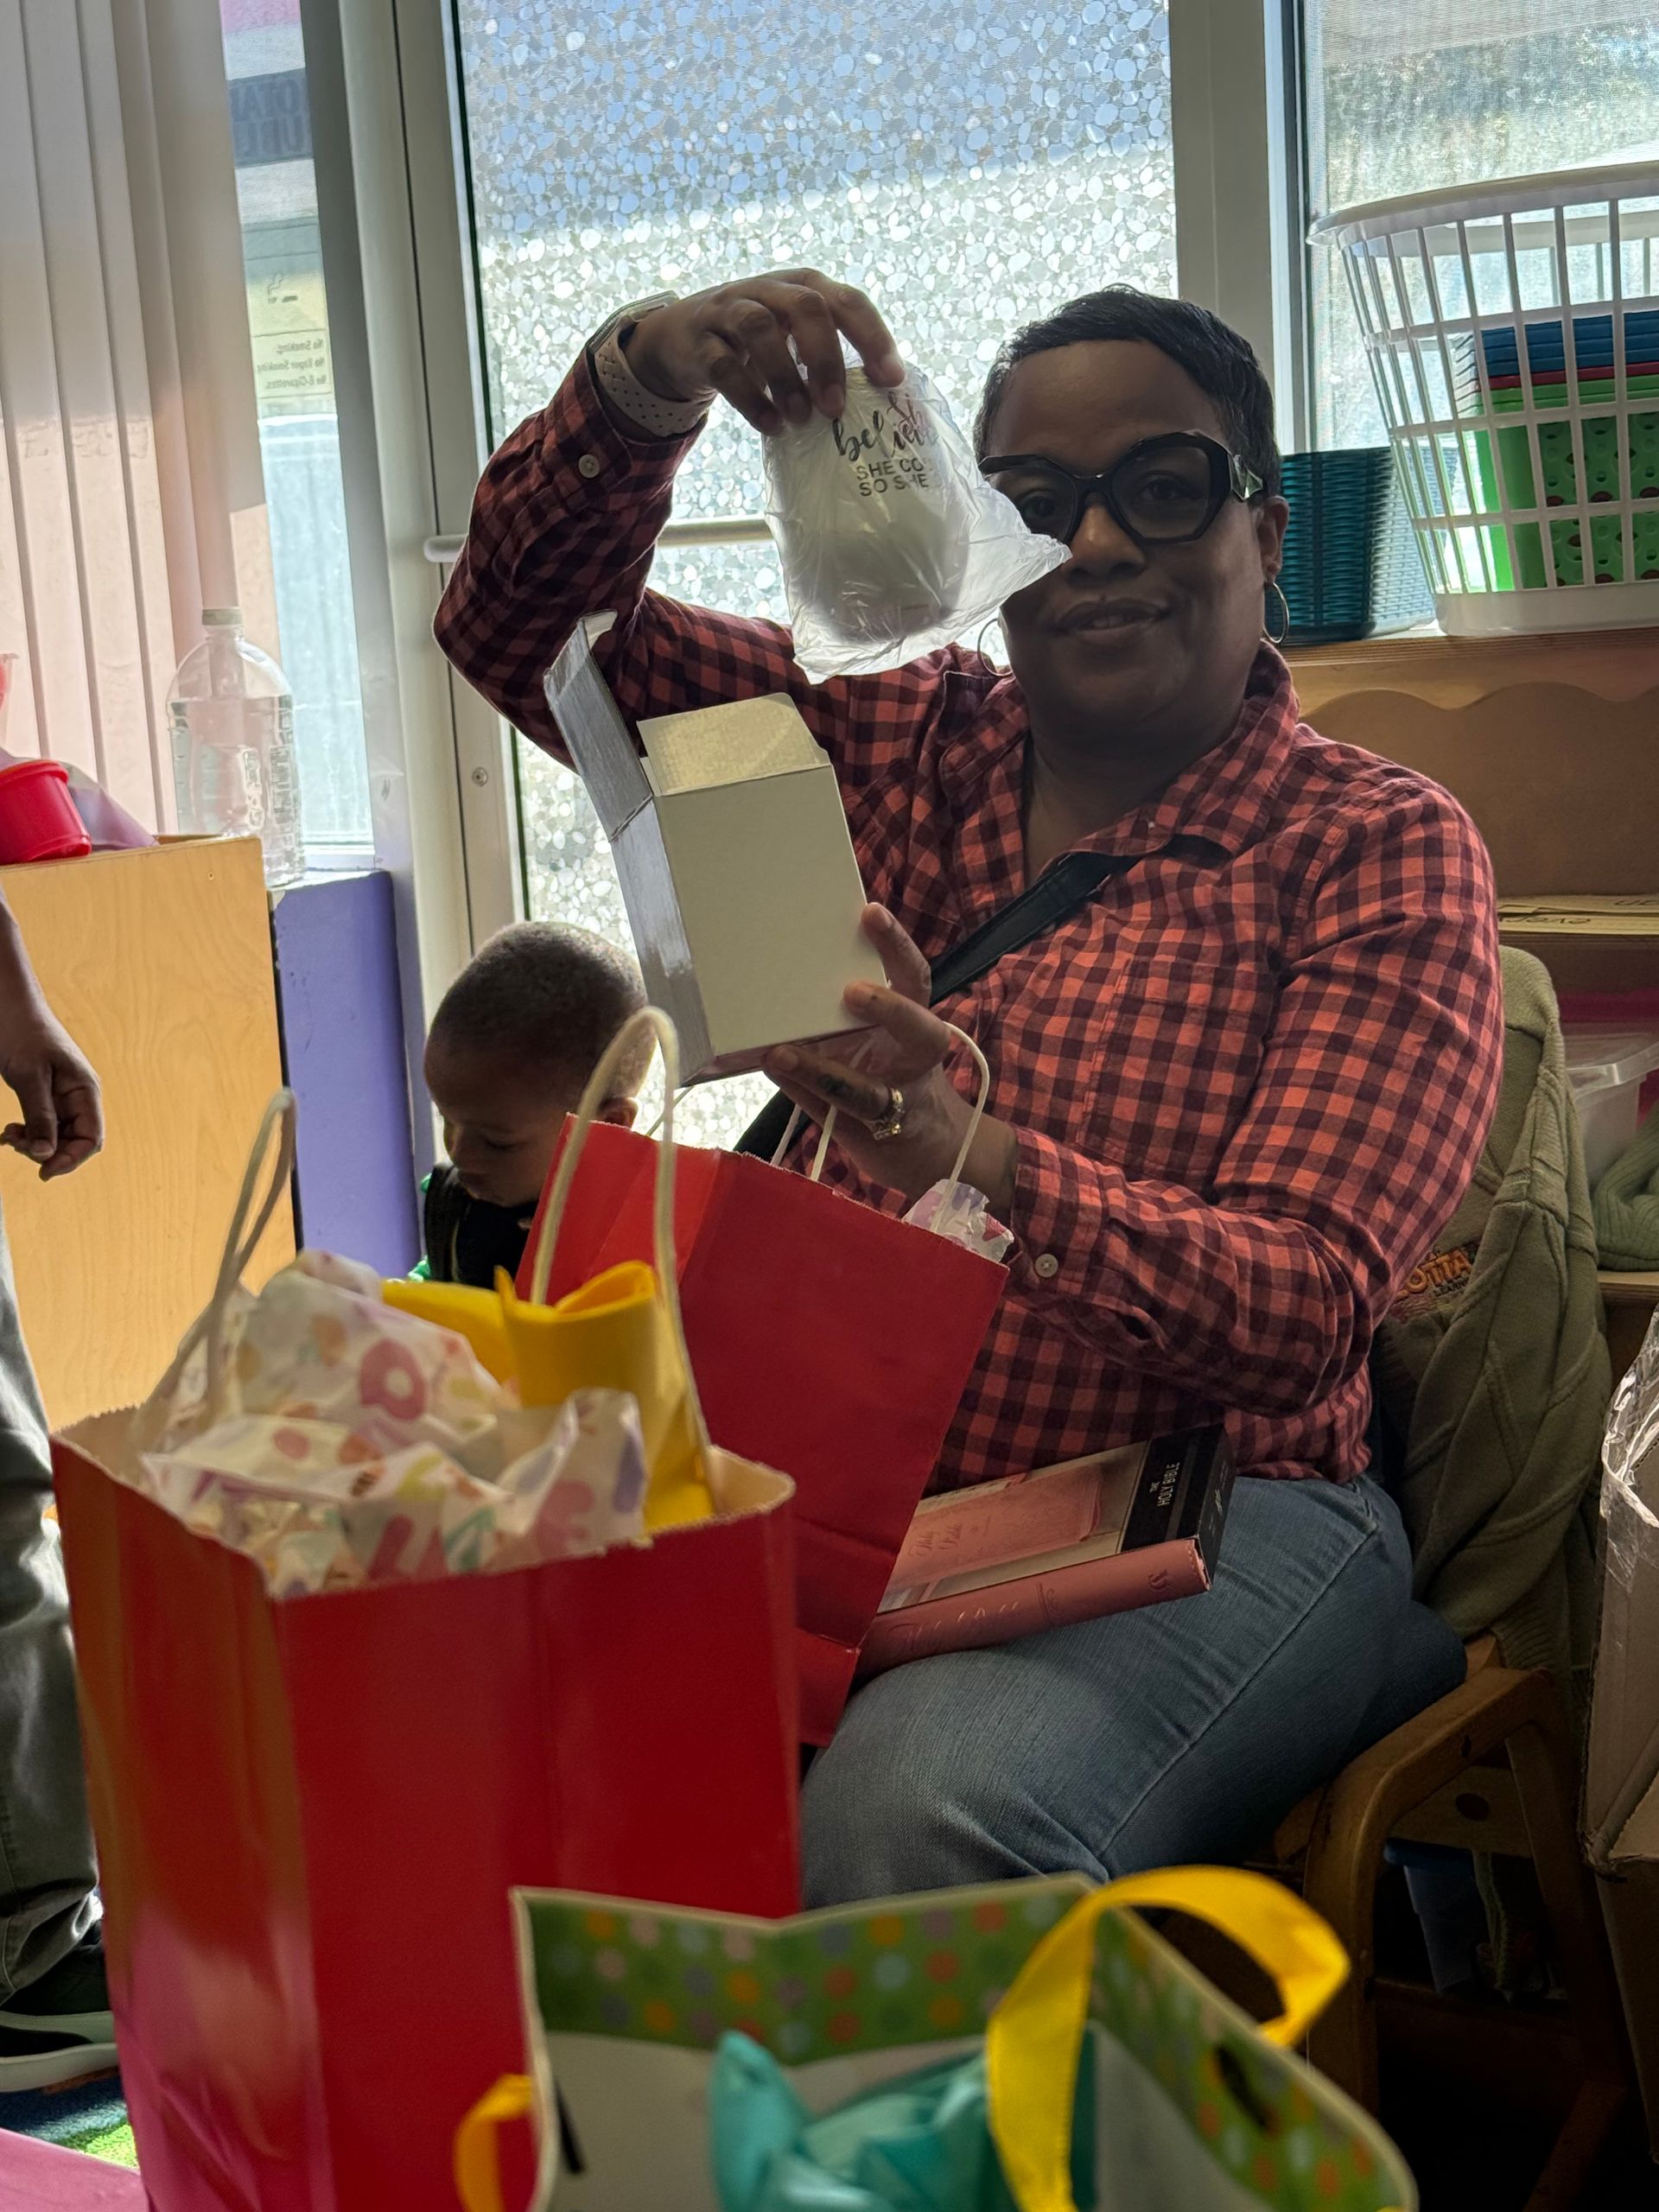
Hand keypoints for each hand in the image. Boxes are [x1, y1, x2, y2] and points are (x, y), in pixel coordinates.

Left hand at [0, 1007, 102, 1181]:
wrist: (7, 1004)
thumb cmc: (21, 1031)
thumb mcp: (28, 1077)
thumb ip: (40, 1116)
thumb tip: (45, 1155)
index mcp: (85, 1090)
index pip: (91, 1138)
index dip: (71, 1160)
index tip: (43, 1172)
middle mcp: (78, 1096)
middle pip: (75, 1141)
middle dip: (49, 1152)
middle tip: (17, 1147)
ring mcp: (62, 1096)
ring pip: (57, 1136)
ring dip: (35, 1143)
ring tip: (9, 1136)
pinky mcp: (46, 1094)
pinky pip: (44, 1124)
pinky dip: (28, 1132)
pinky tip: (10, 1130)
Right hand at [624, 270, 903, 433]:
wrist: (681, 337)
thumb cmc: (755, 342)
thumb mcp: (793, 336)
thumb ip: (827, 356)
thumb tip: (876, 405)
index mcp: (802, 286)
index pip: (847, 300)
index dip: (873, 336)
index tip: (891, 380)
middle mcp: (768, 289)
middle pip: (805, 306)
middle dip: (826, 357)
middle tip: (836, 407)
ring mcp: (728, 310)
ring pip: (759, 328)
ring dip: (785, 377)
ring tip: (801, 418)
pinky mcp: (698, 341)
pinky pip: (723, 365)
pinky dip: (749, 398)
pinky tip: (770, 425)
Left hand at [764, 907, 1016, 1209]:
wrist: (930, 1153)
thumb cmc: (890, 1081)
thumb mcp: (864, 1041)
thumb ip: (829, 1018)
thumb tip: (773, 983)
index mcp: (915, 1020)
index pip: (912, 977)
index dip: (895, 945)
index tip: (870, 912)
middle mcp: (914, 1058)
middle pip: (919, 1027)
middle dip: (890, 1008)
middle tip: (853, 990)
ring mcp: (898, 1101)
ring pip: (867, 1088)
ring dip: (823, 1070)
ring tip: (783, 1051)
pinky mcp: (875, 1135)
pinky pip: (839, 1117)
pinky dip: (805, 1095)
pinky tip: (776, 1072)